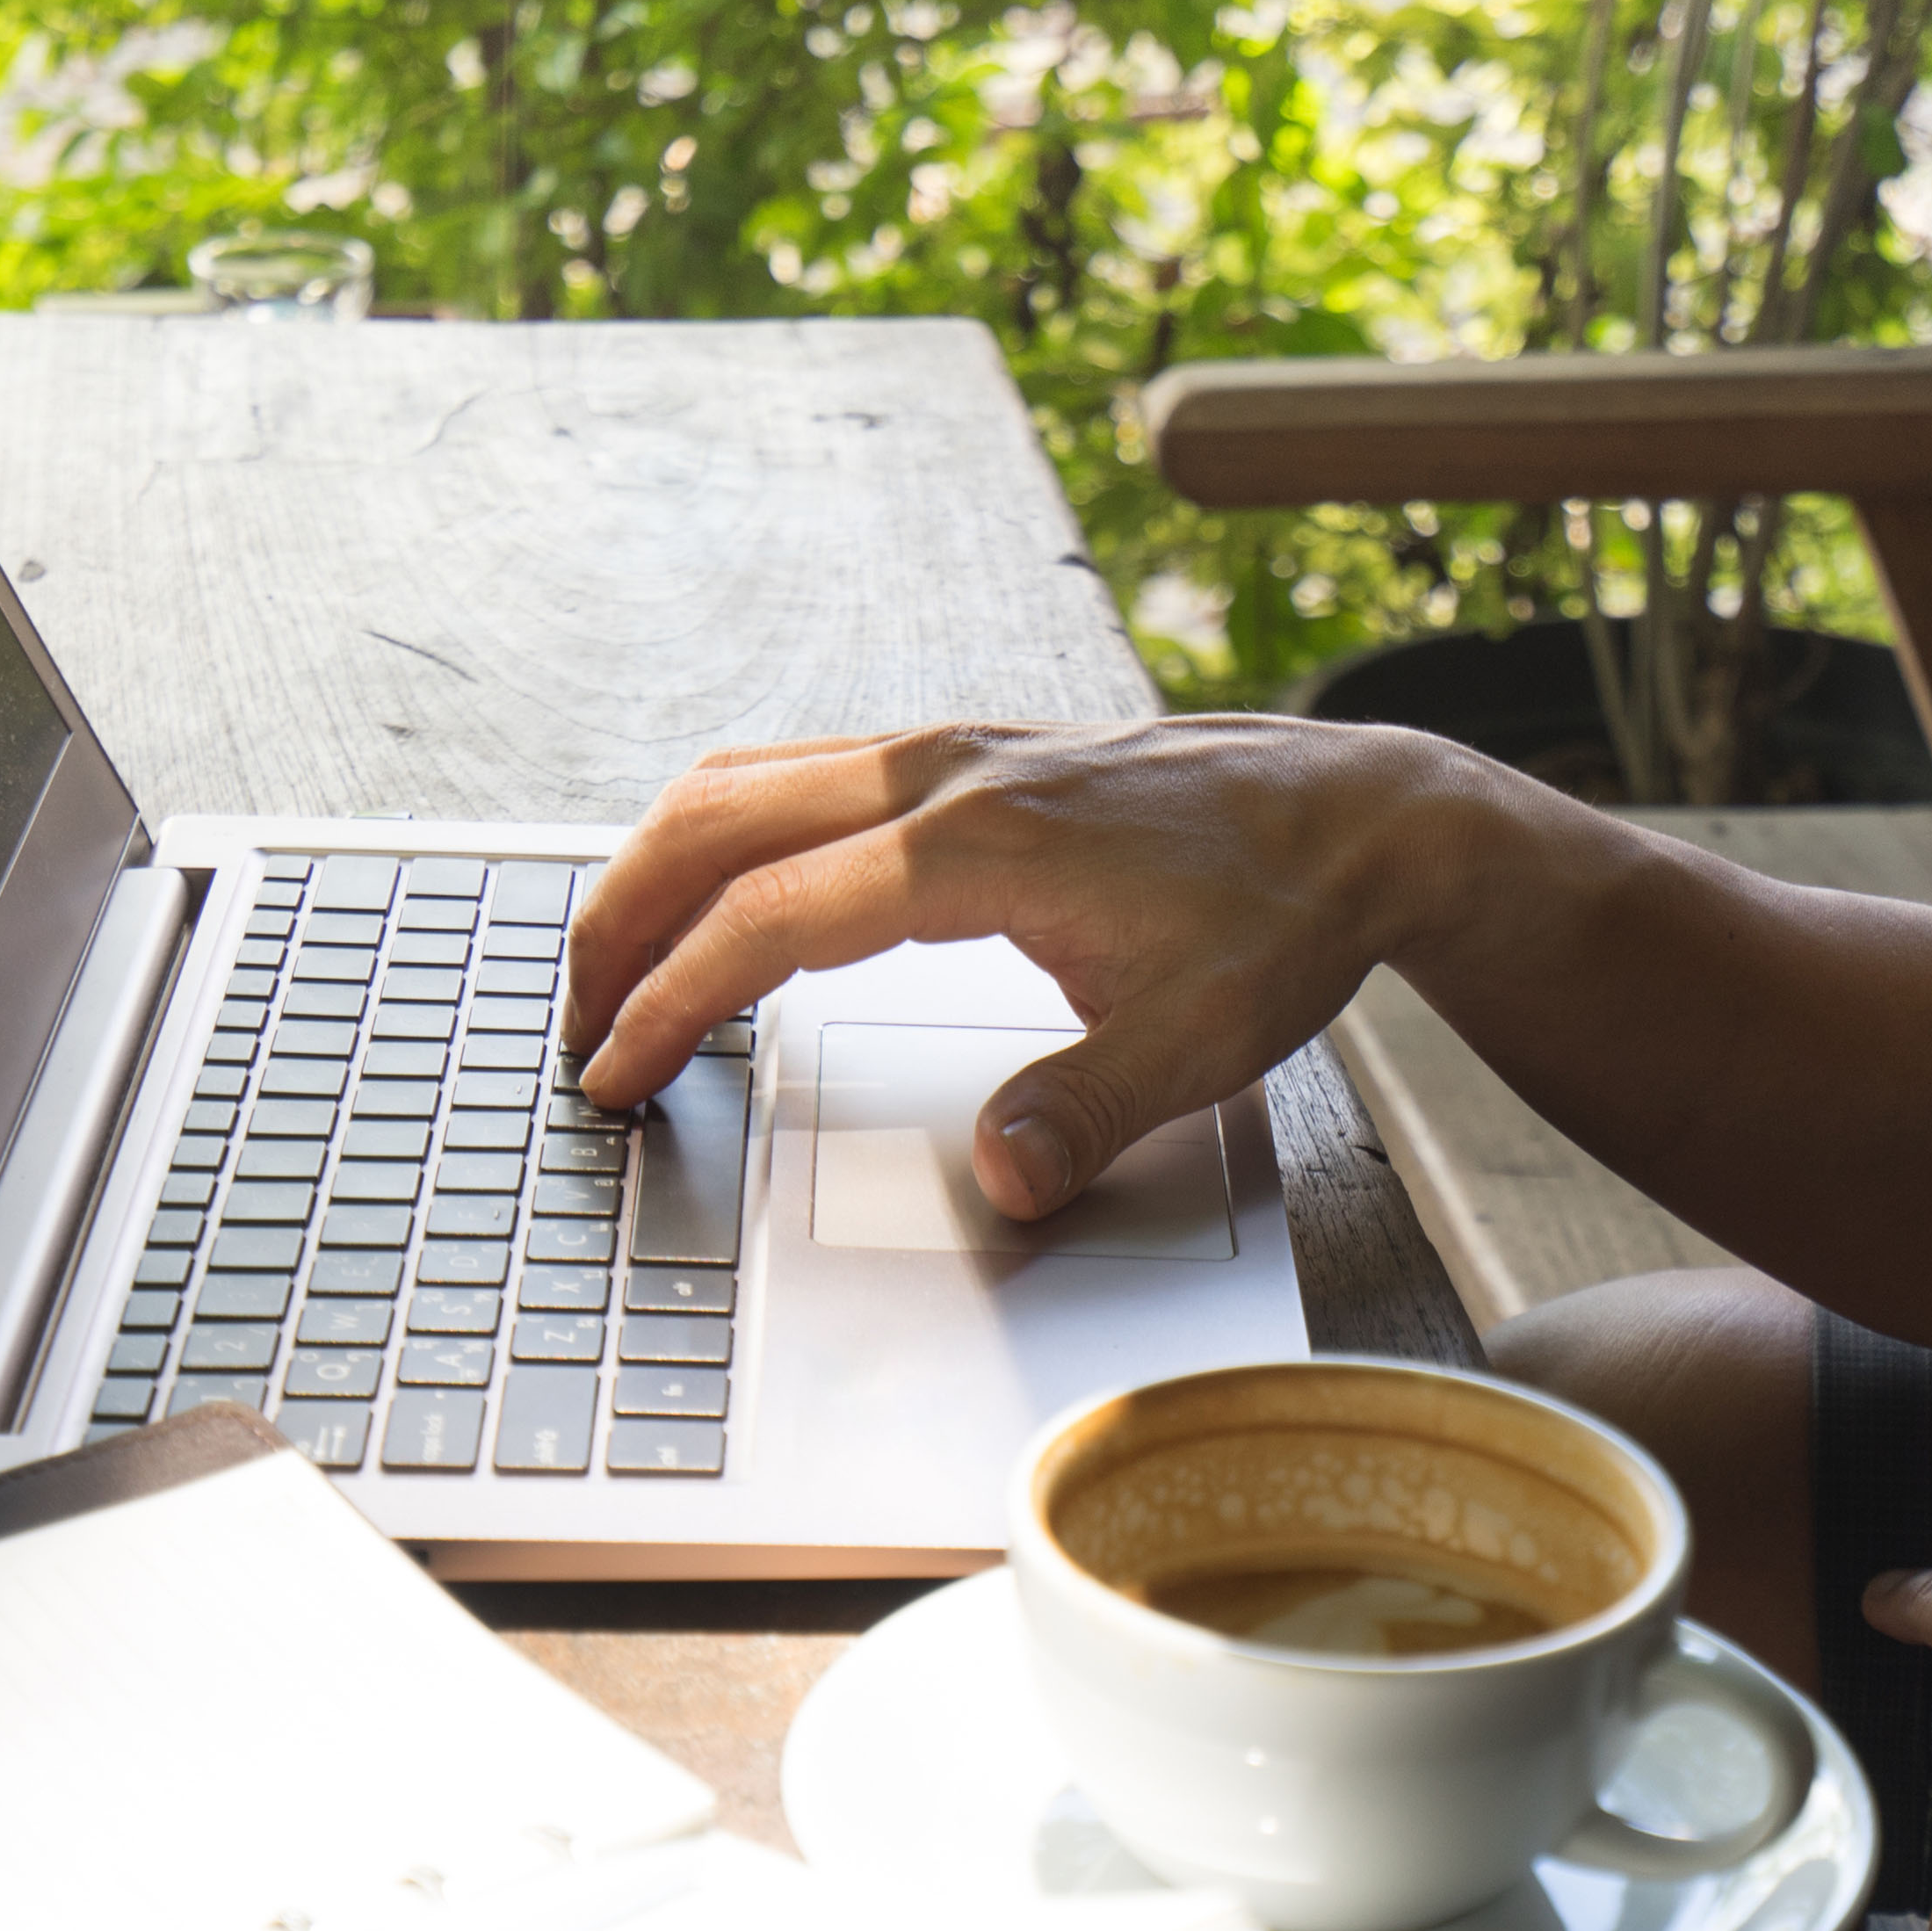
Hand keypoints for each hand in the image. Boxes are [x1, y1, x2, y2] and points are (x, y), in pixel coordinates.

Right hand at [559, 714, 1489, 1217]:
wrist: (1359, 815)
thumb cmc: (1282, 916)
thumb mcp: (1204, 1039)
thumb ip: (1091, 1110)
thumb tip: (1003, 1181)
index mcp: (972, 846)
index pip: (763, 920)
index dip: (666, 1002)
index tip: (611, 1073)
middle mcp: (938, 775)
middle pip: (709, 823)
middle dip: (615, 923)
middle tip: (572, 1026)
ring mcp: (945, 749)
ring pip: (739, 779)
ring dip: (654, 867)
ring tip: (616, 969)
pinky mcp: (960, 751)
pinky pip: (794, 772)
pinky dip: (720, 834)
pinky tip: (719, 902)